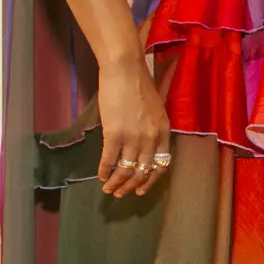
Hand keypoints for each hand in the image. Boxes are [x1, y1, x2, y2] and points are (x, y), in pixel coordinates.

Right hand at [96, 51, 173, 198]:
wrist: (125, 70)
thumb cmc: (139, 85)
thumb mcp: (156, 109)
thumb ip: (153, 129)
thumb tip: (145, 146)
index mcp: (164, 132)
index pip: (161, 165)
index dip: (150, 181)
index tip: (141, 189)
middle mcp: (151, 139)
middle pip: (143, 172)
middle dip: (131, 187)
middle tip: (121, 193)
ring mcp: (133, 138)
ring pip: (126, 171)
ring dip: (116, 183)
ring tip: (108, 190)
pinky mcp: (114, 134)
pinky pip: (109, 160)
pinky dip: (104, 171)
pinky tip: (99, 175)